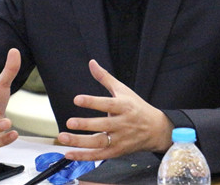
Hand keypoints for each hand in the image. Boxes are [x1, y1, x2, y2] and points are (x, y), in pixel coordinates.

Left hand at [57, 59, 173, 160]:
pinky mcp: (117, 151)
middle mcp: (122, 123)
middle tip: (70, 122)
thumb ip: (105, 77)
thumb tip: (92, 63)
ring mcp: (120, 139)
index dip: (92, 102)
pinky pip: (99, 155)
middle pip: (103, 125)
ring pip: (99, 142)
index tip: (77, 99)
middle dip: (86, 124)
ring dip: (80, 142)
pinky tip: (69, 153)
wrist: (156, 129)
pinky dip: (84, 156)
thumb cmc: (137, 108)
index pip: (107, 104)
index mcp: (124, 106)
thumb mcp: (123, 90)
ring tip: (64, 137)